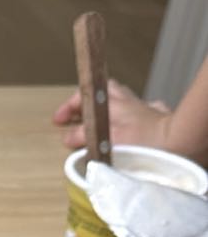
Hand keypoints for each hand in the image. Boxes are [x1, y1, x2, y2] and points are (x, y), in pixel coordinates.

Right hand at [53, 77, 170, 152]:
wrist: (177, 144)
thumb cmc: (144, 142)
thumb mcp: (105, 140)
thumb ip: (84, 137)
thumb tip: (68, 136)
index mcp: (113, 103)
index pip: (84, 96)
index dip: (69, 108)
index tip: (58, 121)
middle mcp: (128, 102)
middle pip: (104, 93)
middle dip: (90, 103)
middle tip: (78, 118)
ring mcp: (144, 110)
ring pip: (123, 101)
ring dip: (109, 110)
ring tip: (100, 125)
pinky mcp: (158, 120)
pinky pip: (143, 112)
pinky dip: (133, 118)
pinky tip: (130, 127)